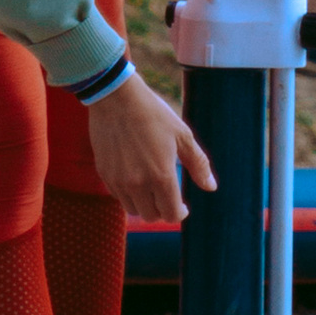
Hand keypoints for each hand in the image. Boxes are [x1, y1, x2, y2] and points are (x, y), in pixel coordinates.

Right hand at [87, 77, 214, 225]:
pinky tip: (135, 177)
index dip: (180, 213)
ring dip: (144, 204)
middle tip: (168, 197)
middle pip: (151, 216)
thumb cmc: (154, 114)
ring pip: (133, 209)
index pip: (171, 214)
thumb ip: (198, 164)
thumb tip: (211, 187)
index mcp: (161, 176)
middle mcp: (138, 183)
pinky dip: (128, 194)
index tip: (183, 206)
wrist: (116, 99)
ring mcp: (118, 180)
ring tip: (152, 188)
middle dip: (163, 210)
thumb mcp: (183, 136)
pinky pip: (118, 196)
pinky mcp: (104, 173)